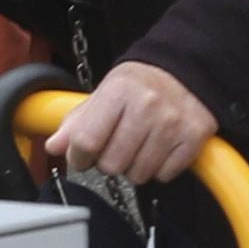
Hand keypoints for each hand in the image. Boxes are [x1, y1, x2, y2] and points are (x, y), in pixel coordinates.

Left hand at [51, 57, 219, 186]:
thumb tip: (54, 146)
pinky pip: (165, 175)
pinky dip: (157, 170)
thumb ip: (77, 121)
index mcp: (117, 91)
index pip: (87, 140)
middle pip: (112, 163)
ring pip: (139, 174)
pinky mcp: (194, 138)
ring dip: (132, 168)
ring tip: (135, 148)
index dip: (78, 156)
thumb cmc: (138, 85)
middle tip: (112, 149)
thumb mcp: (103, 93)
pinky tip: (156, 150)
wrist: (185, 72)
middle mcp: (147, 106)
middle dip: (106, 163)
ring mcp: (173, 123)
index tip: (80, 157)